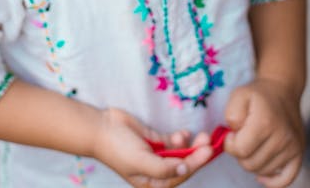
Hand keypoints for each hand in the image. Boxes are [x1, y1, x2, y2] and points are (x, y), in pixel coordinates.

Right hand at [93, 107, 212, 186]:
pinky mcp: (155, 140)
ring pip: (180, 152)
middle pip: (183, 164)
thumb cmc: (118, 149)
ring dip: (190, 145)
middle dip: (197, 154)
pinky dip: (181, 138)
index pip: (180, 175)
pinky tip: (185, 133)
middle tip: (208, 140)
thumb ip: (163, 168)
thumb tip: (184, 168)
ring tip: (199, 135)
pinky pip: (172, 142)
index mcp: (153, 183)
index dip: (196, 163)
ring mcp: (157, 155)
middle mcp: (157, 171)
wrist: (101, 127)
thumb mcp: (141, 162)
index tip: (208, 151)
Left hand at [224, 78, 304, 186]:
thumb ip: (231, 115)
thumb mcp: (239, 95)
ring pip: (263, 171)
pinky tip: (262, 175)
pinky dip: (272, 181)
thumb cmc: (258, 95)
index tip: (232, 134)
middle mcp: (282, 137)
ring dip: (253, 162)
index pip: (240, 150)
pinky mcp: (299, 154)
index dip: (230, 144)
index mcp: (265, 122)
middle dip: (240, 153)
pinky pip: (285, 180)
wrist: (282, 90)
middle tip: (242, 138)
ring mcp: (293, 147)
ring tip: (253, 145)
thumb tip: (234, 135)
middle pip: (251, 164)